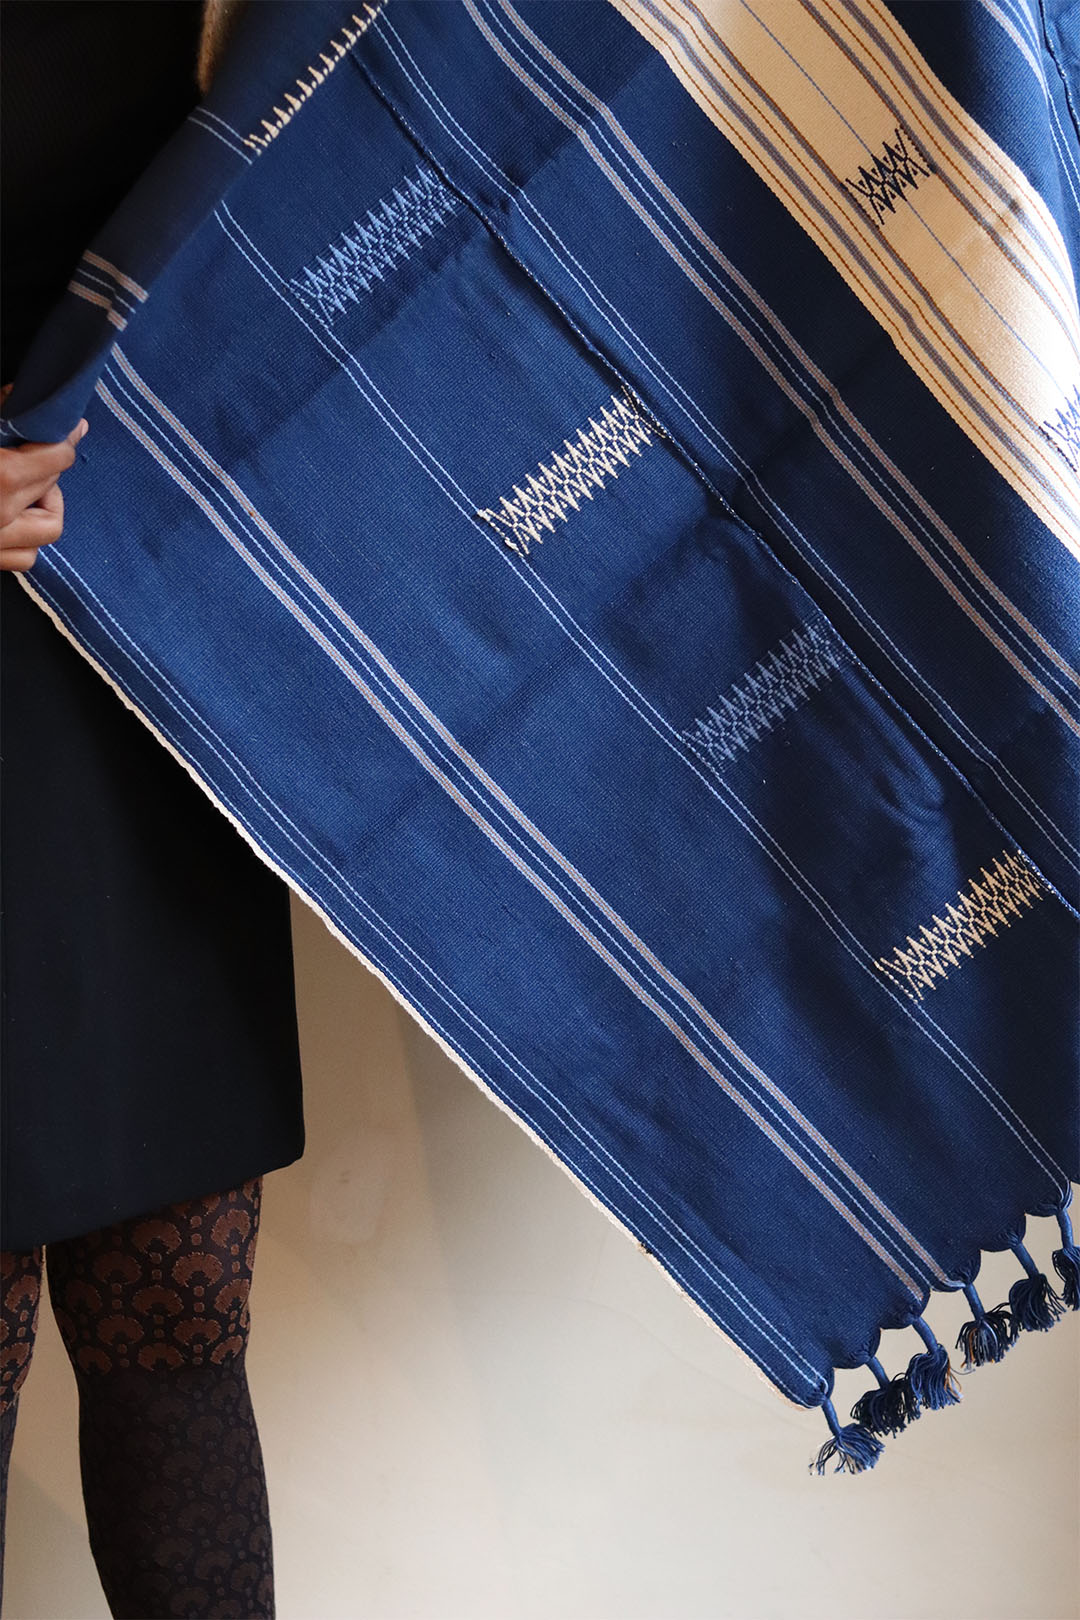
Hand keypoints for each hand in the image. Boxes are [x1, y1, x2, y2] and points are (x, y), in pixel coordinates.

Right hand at [0, 382, 88, 571]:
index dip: (63, 438)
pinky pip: (26, 558)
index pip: (56, 457)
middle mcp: (2, 517)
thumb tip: (18, 394)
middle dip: (47, 466)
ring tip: (23, 487)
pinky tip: (11, 518)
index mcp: (0, 476)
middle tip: (33, 451)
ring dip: (44, 506)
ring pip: (49, 530)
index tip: (67, 427)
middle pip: (52, 487)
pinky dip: (26, 539)